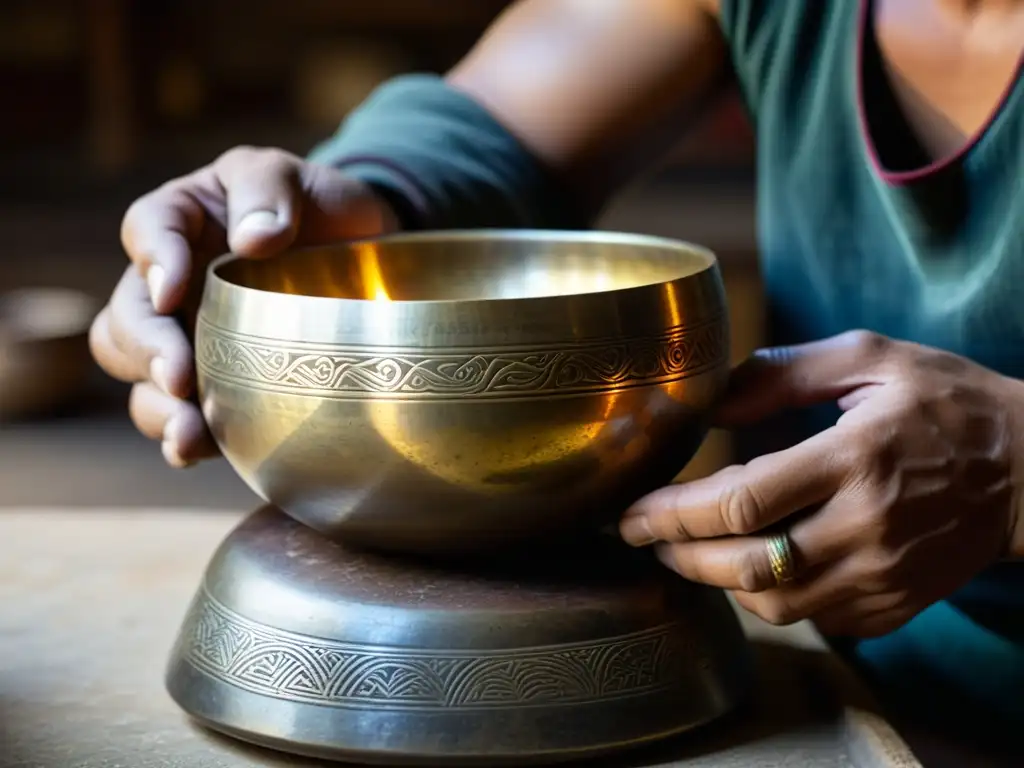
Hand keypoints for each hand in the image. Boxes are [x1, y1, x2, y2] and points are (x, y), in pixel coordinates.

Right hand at [89, 147, 397, 466]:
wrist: (367, 260)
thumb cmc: (320, 205)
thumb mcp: (297, 176)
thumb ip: (269, 190)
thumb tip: (253, 239)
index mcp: (182, 220)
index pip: (147, 229)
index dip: (152, 261)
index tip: (172, 291)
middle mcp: (170, 285)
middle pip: (126, 319)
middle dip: (147, 352)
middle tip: (179, 378)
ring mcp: (189, 340)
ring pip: (141, 378)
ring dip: (157, 407)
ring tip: (187, 432)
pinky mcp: (216, 385)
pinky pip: (183, 416)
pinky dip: (185, 437)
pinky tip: (198, 452)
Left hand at [620, 331, 1023, 637]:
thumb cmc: (947, 404)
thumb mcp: (871, 358)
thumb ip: (782, 373)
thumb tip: (709, 403)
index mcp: (854, 458)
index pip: (740, 503)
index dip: (672, 515)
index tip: (630, 513)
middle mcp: (866, 527)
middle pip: (744, 565)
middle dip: (677, 555)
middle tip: (641, 536)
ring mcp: (883, 575)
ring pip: (773, 604)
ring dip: (716, 582)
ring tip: (688, 550)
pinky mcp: (895, 605)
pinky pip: (813, 619)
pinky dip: (769, 598)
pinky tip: (750, 568)